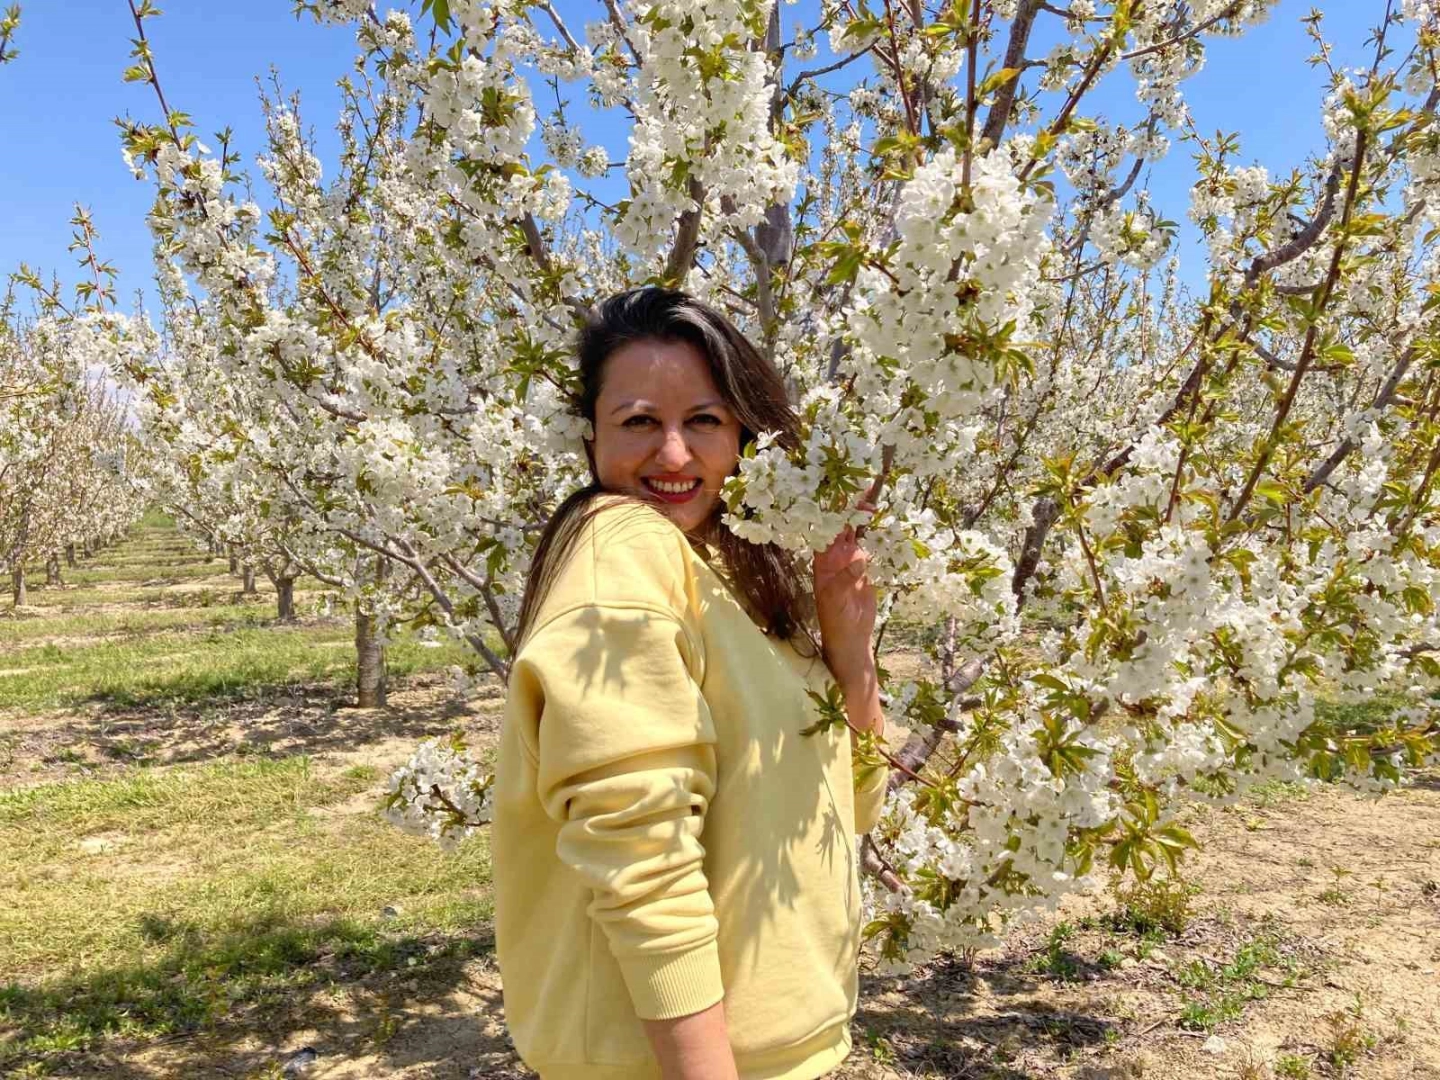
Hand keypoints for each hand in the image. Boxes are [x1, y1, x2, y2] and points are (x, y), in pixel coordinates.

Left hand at [813, 498, 876, 695]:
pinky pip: (872, 546)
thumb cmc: (835, 620)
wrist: (851, 637)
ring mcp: (852, 560)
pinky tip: (885, 520)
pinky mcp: (867, 567)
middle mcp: (836, 556)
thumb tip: (859, 557)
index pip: (826, 529)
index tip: (843, 492)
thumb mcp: (836, 600)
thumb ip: (847, 578)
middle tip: (869, 486)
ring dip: (867, 516)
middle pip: (844, 524)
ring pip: (859, 532)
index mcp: (822, 560)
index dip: (833, 510)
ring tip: (878, 496)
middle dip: (853, 506)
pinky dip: (878, 533)